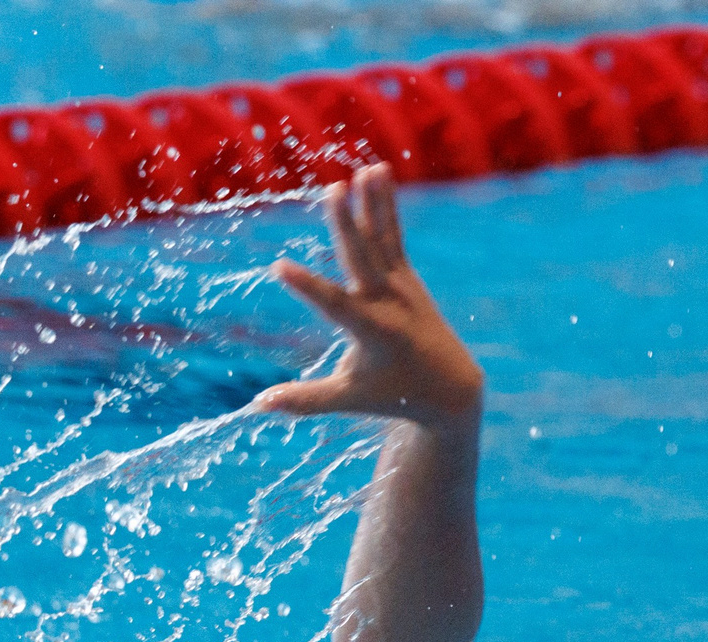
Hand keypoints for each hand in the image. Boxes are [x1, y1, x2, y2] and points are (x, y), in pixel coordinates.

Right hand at [256, 164, 484, 429]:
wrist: (449, 386)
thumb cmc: (392, 394)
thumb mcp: (348, 399)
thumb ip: (305, 400)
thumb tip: (258, 405)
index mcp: (371, 333)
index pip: (333, 306)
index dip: (306, 287)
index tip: (278, 267)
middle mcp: (388, 302)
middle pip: (362, 258)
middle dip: (346, 224)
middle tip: (332, 190)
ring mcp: (400, 284)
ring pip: (382, 237)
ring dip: (372, 202)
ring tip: (363, 170)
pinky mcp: (406, 274)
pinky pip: (392, 233)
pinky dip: (384, 204)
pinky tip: (375, 171)